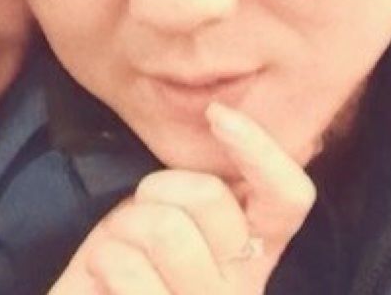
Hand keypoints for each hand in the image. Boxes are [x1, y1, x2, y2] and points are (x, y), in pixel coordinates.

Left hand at [49, 103, 315, 293]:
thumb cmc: (132, 247)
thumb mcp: (167, 203)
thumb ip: (197, 181)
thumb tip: (215, 113)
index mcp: (253, 246)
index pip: (287, 197)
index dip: (261, 150)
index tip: (217, 113)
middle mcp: (243, 284)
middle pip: (207, 195)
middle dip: (156, 188)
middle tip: (140, 213)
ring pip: (167, 229)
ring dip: (124, 227)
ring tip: (120, 249)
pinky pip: (126, 269)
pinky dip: (103, 261)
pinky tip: (104, 279)